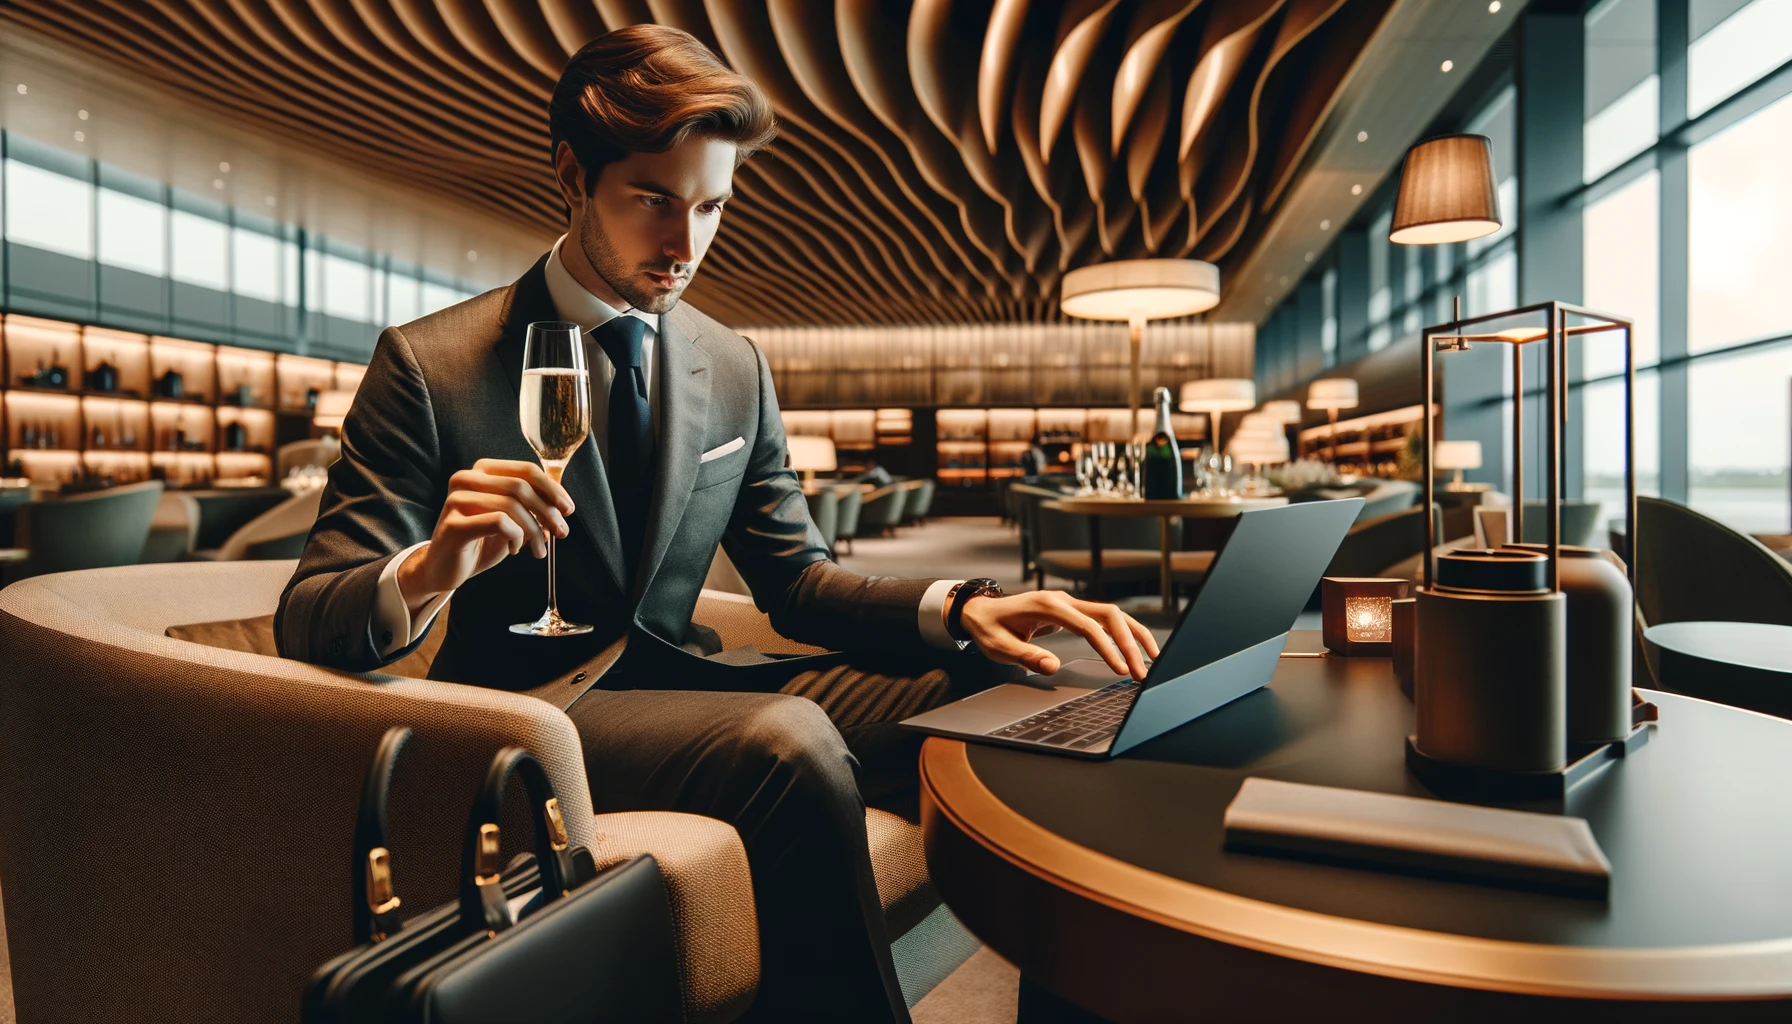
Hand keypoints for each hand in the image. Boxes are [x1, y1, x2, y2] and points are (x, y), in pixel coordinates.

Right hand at [396, 459, 573, 610]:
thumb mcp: (511, 519)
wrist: (445, 568)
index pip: (526, 470)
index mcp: (482, 471)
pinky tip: (513, 550)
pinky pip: (499, 523)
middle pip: (521, 486)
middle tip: (562, 532)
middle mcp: (466, 479)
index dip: (552, 489)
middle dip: (548, 511)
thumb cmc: (480, 540)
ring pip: (512, 505)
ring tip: (539, 550)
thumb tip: (563, 505)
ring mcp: (456, 500)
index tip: (568, 509)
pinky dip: (515, 537)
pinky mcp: (453, 524)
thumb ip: (533, 506)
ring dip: (534, 530)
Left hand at [959, 591, 1159, 679]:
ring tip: (1151, 661)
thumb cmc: (990, 628)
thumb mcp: (1000, 646)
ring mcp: (1070, 604)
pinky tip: (1136, 650)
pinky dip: (1123, 633)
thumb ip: (1026, 655)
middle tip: (1141, 672)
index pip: (1088, 626)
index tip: (1120, 669)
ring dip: (1133, 637)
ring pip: (1113, 615)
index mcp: (1047, 606)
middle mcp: (1064, 601)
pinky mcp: (1073, 612)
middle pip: (1110, 615)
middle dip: (1129, 643)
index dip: (1107, 648)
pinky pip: (1105, 620)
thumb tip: (1052, 667)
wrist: (980, 611)